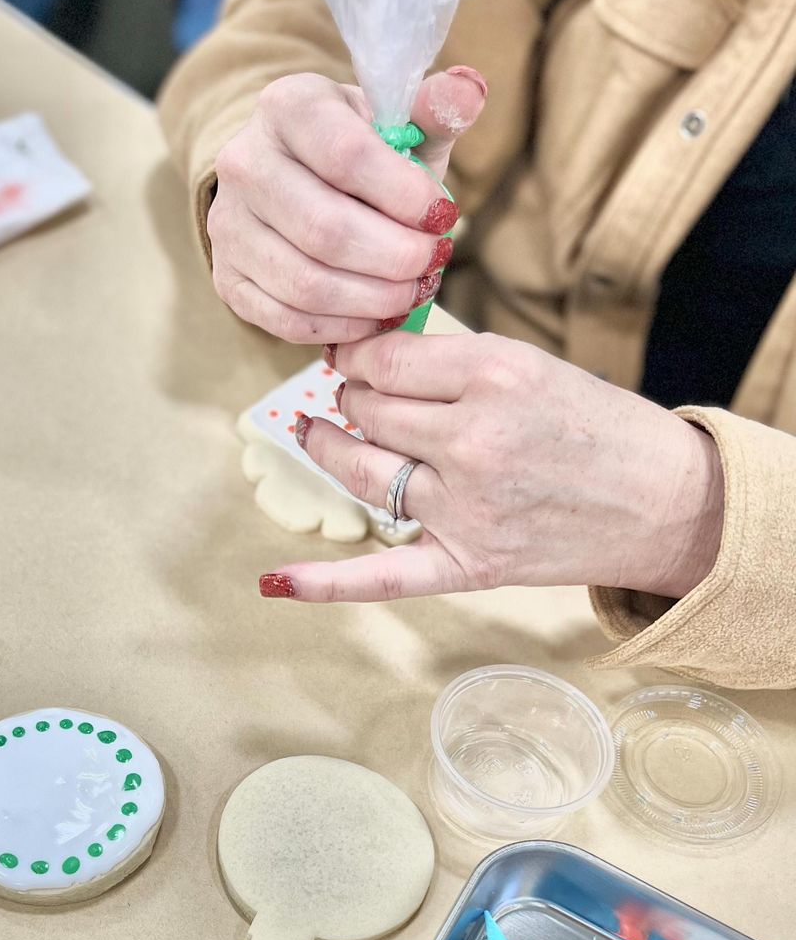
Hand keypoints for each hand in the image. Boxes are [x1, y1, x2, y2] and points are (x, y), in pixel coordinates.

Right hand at [207, 68, 486, 344]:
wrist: (292, 179)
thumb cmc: (358, 154)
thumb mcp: (396, 124)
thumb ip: (434, 111)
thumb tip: (468, 92)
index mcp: (287, 107)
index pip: (347, 157)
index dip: (403, 196)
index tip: (443, 217)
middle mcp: (244, 164)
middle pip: (325, 229)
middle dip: (394, 257)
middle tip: (431, 264)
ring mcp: (228, 227)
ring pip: (306, 283)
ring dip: (372, 299)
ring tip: (410, 292)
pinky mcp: (227, 279)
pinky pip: (287, 320)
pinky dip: (341, 327)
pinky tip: (375, 317)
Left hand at [259, 332, 725, 601]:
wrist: (665, 502)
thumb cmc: (596, 427)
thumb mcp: (531, 366)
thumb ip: (449, 362)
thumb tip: (363, 358)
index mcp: (494, 376)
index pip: (384, 361)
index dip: (358, 357)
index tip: (353, 357)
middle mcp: (474, 441)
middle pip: (368, 412)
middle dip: (353, 398)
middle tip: (354, 394)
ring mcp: (466, 508)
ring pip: (363, 471)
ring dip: (330, 446)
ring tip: (317, 430)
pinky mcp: (467, 563)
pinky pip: (381, 575)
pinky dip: (324, 582)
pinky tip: (273, 582)